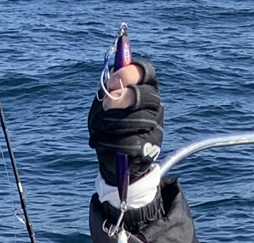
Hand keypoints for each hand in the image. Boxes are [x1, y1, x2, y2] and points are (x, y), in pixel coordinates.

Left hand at [87, 60, 163, 186]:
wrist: (114, 159)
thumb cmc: (108, 127)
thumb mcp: (103, 107)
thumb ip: (107, 93)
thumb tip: (110, 84)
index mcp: (145, 87)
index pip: (144, 72)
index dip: (128, 74)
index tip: (111, 83)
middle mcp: (155, 104)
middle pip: (144, 95)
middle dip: (122, 98)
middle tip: (106, 105)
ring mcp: (156, 125)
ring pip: (137, 119)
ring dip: (112, 123)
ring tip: (98, 127)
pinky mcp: (151, 147)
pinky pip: (131, 142)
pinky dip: (110, 142)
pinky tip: (100, 141)